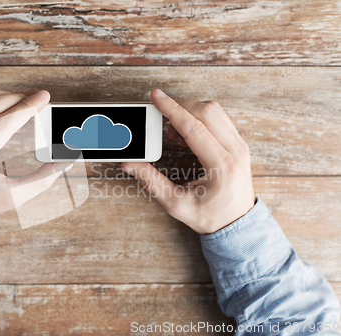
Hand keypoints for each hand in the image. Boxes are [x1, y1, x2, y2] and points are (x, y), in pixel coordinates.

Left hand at [0, 90, 68, 220]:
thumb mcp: (11, 198)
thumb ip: (40, 180)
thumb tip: (63, 162)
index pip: (2, 123)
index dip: (25, 108)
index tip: (43, 98)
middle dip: (17, 99)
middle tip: (37, 101)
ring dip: (2, 96)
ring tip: (21, 101)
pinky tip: (2, 103)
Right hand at [121, 89, 254, 233]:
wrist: (238, 224)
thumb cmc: (211, 217)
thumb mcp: (177, 204)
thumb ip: (151, 182)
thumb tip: (130, 164)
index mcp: (222, 166)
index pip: (194, 127)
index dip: (172, 110)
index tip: (156, 97)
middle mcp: (235, 151)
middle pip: (207, 111)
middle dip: (180, 109)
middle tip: (163, 125)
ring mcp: (240, 146)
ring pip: (215, 111)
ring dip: (190, 113)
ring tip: (175, 134)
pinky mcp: (239, 144)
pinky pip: (219, 118)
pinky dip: (200, 119)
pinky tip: (188, 135)